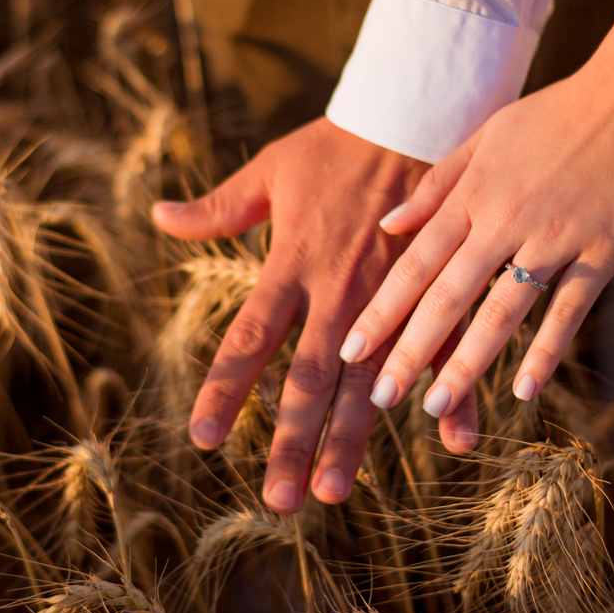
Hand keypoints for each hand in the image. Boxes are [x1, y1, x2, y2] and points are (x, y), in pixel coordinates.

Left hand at [152, 117, 473, 513]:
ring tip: (334, 491)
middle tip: (278, 500)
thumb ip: (218, 207)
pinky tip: (455, 443)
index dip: (225, 389)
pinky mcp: (434, 291)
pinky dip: (450, 394)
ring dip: (353, 438)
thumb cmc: (336, 146)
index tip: (204, 439)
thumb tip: (158, 217)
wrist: (416, 112)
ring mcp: (390, 296)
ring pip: (367, 379)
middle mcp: (339, 289)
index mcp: (293, 262)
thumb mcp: (271, 169)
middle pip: (308, 378)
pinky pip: (442, 350)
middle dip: (291, 440)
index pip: (250, 336)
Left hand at [341, 54, 613, 449]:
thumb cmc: (556, 112)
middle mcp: (506, 218)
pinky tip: (524, 392)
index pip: (415, 263)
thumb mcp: (485, 136)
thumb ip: (437, 184)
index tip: (351, 351)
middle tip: (382, 399)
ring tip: (437, 406)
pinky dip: (546, 350)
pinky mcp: (605, 249)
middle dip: (411, 350)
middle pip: (449, 295)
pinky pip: (569, 308)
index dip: (382, 310)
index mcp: (473, 193)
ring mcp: (557, 236)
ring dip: (469, 363)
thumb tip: (389, 225)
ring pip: (503, 310)